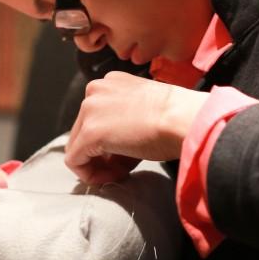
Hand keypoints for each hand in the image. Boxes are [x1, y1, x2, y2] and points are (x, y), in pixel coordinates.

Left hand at [65, 71, 208, 183]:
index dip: (110, 141)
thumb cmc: (176, 117)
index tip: (126, 154)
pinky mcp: (89, 133)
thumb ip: (124, 123)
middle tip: (124, 168)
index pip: (97, 117)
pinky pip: (75, 160)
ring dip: (98, 164)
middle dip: (103, 154)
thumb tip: (115, 148)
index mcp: (110, 83)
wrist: (183, 118)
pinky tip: (113, 177)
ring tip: (122, 172)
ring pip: (77, 146)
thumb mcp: (145, 111)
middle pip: (84, 131)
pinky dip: (90, 174)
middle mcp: (95, 91)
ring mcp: (89, 110)